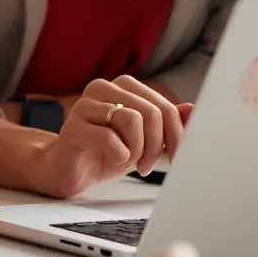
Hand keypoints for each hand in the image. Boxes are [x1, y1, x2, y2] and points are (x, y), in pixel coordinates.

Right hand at [31, 77, 184, 198]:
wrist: (65, 169)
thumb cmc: (104, 153)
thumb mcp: (144, 140)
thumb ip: (166, 124)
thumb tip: (192, 109)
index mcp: (123, 87)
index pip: (164, 106)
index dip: (177, 135)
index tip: (176, 158)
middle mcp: (104, 88)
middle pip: (152, 112)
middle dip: (157, 146)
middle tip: (147, 165)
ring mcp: (85, 105)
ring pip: (132, 120)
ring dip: (138, 150)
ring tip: (129, 161)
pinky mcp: (73, 127)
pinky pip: (110, 138)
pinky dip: (120, 156)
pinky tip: (113, 161)